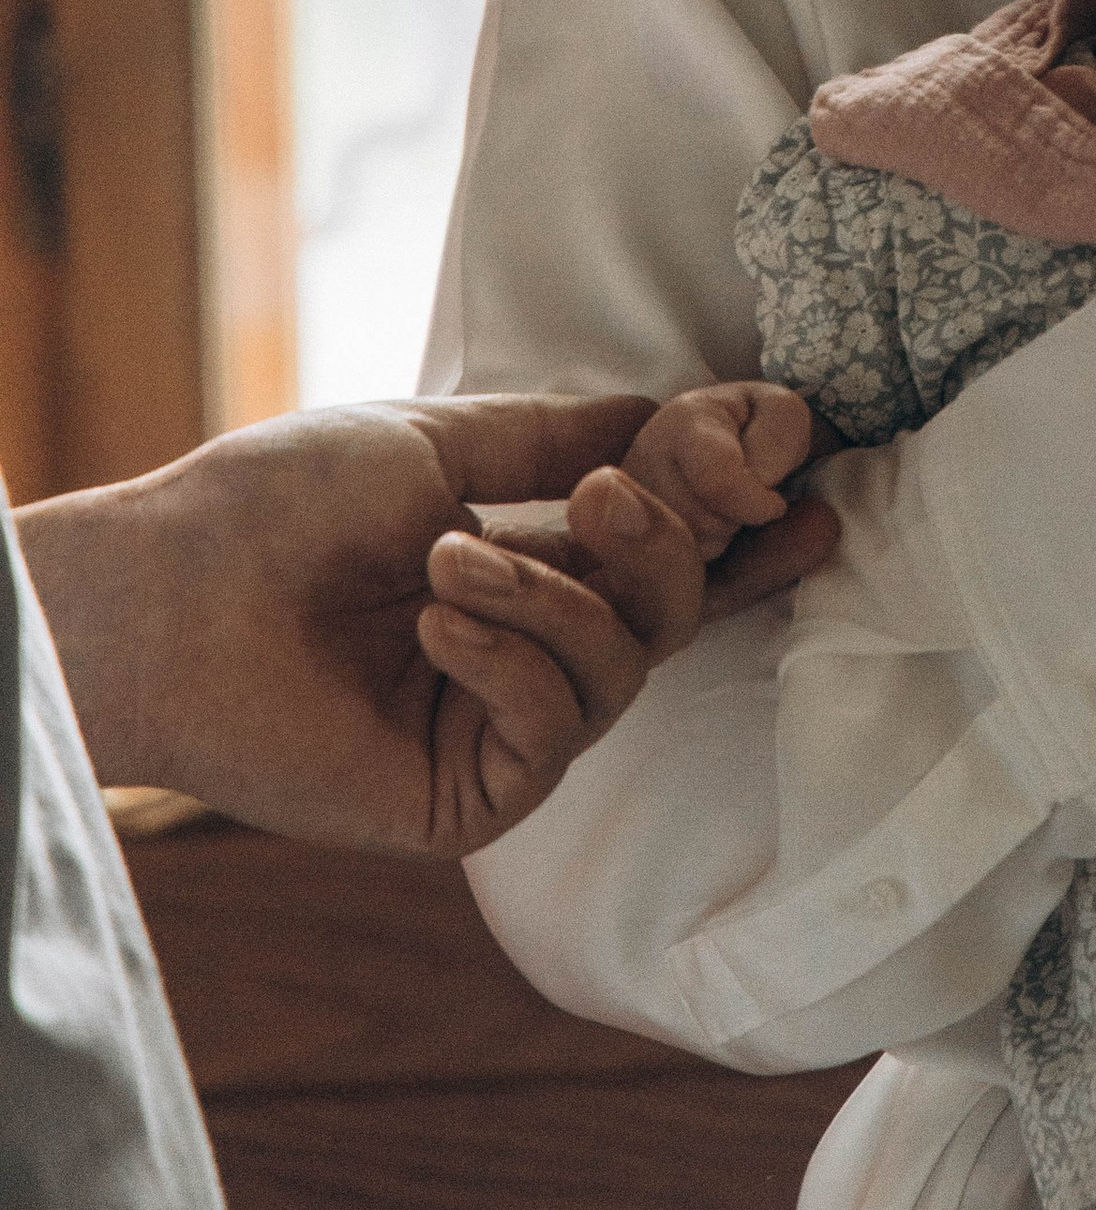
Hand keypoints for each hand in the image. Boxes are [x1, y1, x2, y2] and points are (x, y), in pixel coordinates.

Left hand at [18, 395, 835, 856]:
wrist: (174, 590)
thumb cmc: (282, 504)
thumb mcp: (442, 441)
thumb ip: (564, 434)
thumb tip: (679, 410)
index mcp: (533, 567)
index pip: (672, 551)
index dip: (745, 521)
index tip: (807, 476)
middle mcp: (533, 652)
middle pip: (672, 607)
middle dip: (661, 545)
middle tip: (601, 496)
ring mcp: (506, 728)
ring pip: (624, 669)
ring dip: (552, 601)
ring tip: (450, 560)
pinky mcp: (473, 798)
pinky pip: (556, 733)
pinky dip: (510, 662)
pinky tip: (436, 621)